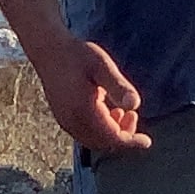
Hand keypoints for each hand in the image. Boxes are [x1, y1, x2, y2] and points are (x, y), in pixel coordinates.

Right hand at [36, 39, 148, 154]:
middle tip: (133, 117)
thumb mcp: (102, 66)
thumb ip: (118, 86)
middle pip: (103, 143)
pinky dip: (100, 130)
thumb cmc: (76, 54)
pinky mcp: (63, 117)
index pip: (111, 138)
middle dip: (122, 137)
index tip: (147, 142)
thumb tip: (135, 105)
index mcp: (82, 111)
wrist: (48, 49)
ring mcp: (65, 121)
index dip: (131, 142)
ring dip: (111, 133)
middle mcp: (71, 121)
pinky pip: (85, 133)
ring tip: (122, 113)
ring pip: (94, 140)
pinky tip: (108, 111)